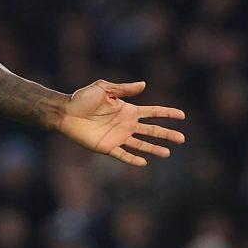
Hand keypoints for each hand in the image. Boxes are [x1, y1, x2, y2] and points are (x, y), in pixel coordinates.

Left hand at [57, 80, 186, 167]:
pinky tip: (144, 163)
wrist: (66, 112)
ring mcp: (118, 137)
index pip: (153, 112)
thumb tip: (144, 85)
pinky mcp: (108, 147)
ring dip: (154, 149)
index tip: (182, 116)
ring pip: (141, 145)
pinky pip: (123, 155)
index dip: (167, 113)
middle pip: (152, 131)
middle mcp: (126, 124)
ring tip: (168, 153)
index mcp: (128, 110)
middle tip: (182, 139)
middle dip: (167, 134)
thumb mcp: (104, 88)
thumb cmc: (83, 98)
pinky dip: (133, 159)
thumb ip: (124, 89)